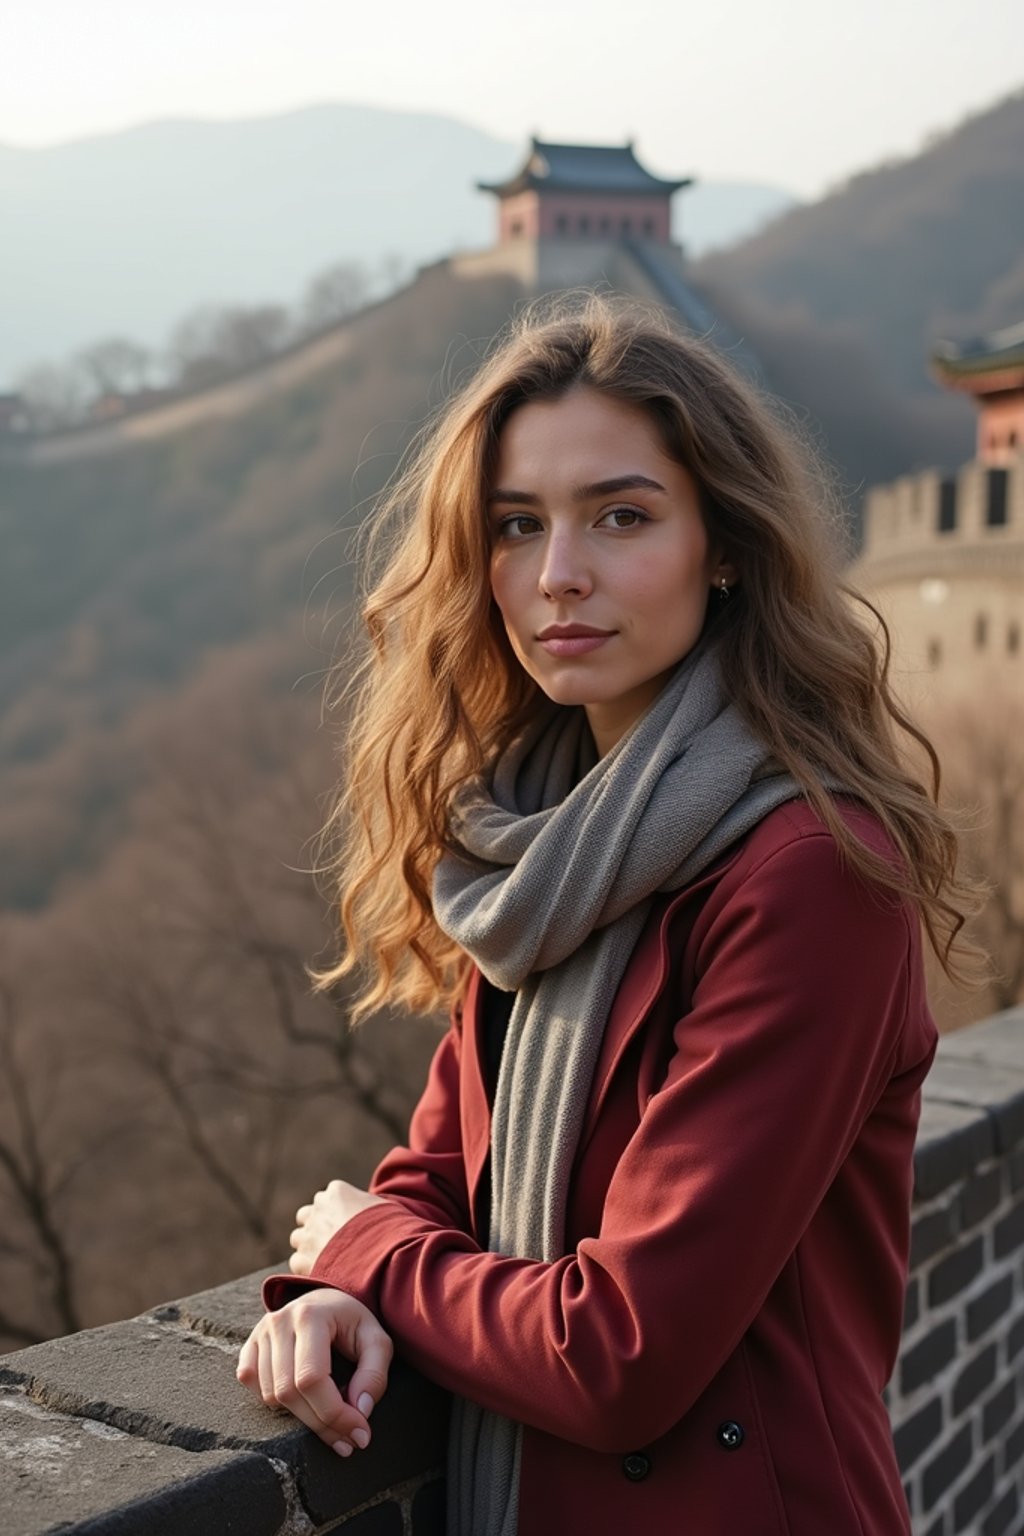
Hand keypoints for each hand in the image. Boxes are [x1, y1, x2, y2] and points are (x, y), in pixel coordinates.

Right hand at [236, 1288, 391, 1456]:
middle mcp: (279, 1322)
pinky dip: (275, 1402)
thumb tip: (360, 1410)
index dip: (334, 1414)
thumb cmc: (352, 1323)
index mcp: (311, 1316)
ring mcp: (260, 1334)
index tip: (359, 1434)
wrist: (325, 1301)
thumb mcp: (376, 1340)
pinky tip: (300, 1399)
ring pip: (271, 1396)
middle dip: (321, 1424)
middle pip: (289, 1392)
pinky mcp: (249, 1346)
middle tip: (347, 1439)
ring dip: (302, 1418)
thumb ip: (374, 1374)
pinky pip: (252, 1387)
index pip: (312, 1378)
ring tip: (328, 1418)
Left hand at [290, 1179, 386, 1275]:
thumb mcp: (382, 1207)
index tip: (345, 1227)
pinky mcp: (303, 1260)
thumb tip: (367, 1212)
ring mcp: (309, 1234)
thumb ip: (365, 1205)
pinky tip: (324, 1274)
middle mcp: (318, 1209)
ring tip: (328, 1260)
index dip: (334, 1214)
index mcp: (337, 1192)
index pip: (326, 1199)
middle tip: (333, 1243)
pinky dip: (307, 1268)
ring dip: (309, 1247)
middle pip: (307, 1216)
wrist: (388, 1255)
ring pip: (298, 1238)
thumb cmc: (393, 1230)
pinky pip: (296, 1261)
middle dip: (316, 1227)